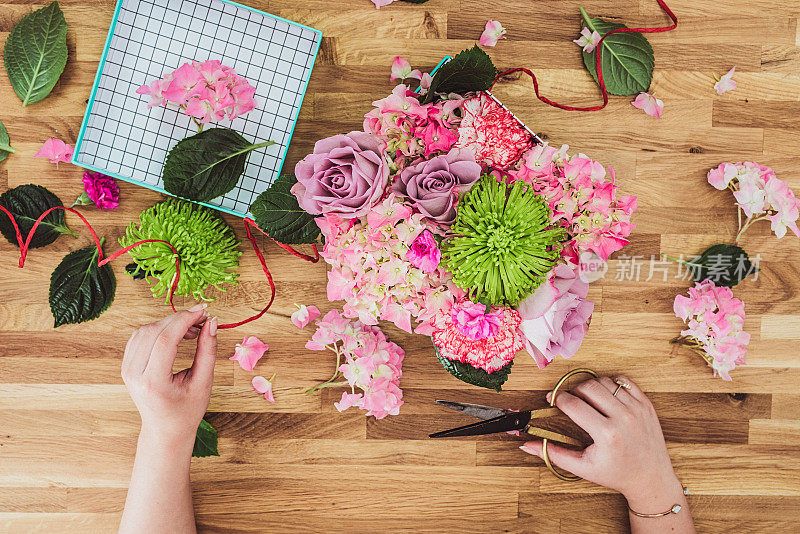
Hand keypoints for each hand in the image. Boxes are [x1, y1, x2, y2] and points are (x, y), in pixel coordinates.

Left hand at [122, 305, 217, 449]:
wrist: (165, 429)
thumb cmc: (187, 410)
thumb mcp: (203, 382)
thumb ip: (208, 350)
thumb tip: (212, 322)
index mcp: (154, 383)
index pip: (167, 340)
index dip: (186, 320)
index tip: (204, 311)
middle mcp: (135, 375)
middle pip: (155, 331)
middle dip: (180, 319)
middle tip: (202, 319)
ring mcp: (127, 370)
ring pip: (145, 330)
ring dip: (169, 323)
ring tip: (191, 330)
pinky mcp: (126, 366)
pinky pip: (139, 336)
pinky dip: (159, 329)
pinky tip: (176, 335)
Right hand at [521, 376, 682, 509]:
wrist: (650, 479)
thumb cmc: (616, 474)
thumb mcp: (582, 468)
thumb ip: (553, 454)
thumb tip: (526, 445)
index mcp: (607, 435)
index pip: (573, 404)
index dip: (557, 399)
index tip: (552, 400)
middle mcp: (624, 419)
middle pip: (588, 387)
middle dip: (573, 391)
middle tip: (569, 401)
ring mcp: (637, 409)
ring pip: (605, 382)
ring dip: (591, 387)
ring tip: (587, 401)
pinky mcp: (646, 404)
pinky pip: (623, 381)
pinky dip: (610, 384)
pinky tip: (605, 397)